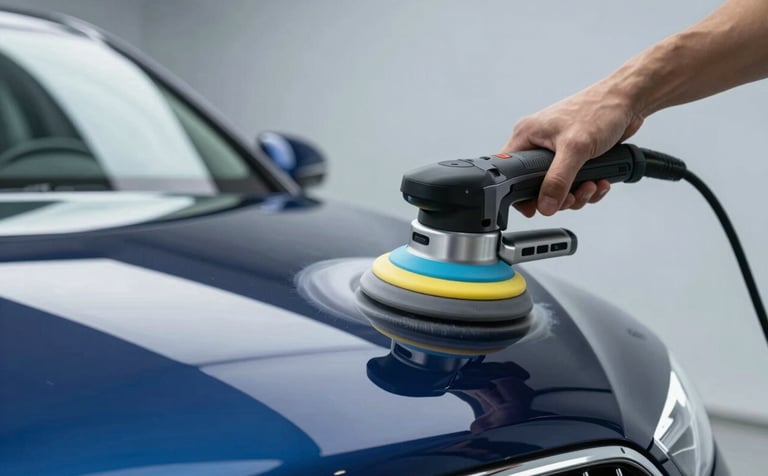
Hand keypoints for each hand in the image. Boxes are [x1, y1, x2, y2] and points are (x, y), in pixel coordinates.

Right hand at [501, 82, 643, 216]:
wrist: (628, 101)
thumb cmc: (599, 109)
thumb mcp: (575, 148)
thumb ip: (558, 180)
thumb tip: (545, 205)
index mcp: (527, 135)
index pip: (510, 173)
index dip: (520, 194)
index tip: (535, 207)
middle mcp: (538, 144)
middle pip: (536, 186)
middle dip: (559, 196)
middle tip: (572, 196)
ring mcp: (557, 151)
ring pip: (558, 188)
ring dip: (577, 194)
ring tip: (592, 185)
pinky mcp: (575, 157)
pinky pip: (574, 183)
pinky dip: (588, 187)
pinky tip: (600, 181)